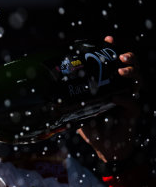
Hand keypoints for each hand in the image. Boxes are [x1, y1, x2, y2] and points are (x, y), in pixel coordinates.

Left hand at [77, 36, 140, 161]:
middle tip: (120, 56)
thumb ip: (70, 100)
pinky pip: (132, 103)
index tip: (107, 38)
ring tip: (121, 70)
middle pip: (132, 66)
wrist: (106, 147)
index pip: (115, 62)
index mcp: (110, 84)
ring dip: (131, 73)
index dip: (113, 48)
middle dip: (129, 57)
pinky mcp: (132, 113)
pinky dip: (125, 99)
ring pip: (137, 80)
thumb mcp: (78, 110)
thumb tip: (49, 90)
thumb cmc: (93, 126)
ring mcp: (129, 99)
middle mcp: (122, 88)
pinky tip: (116, 97)